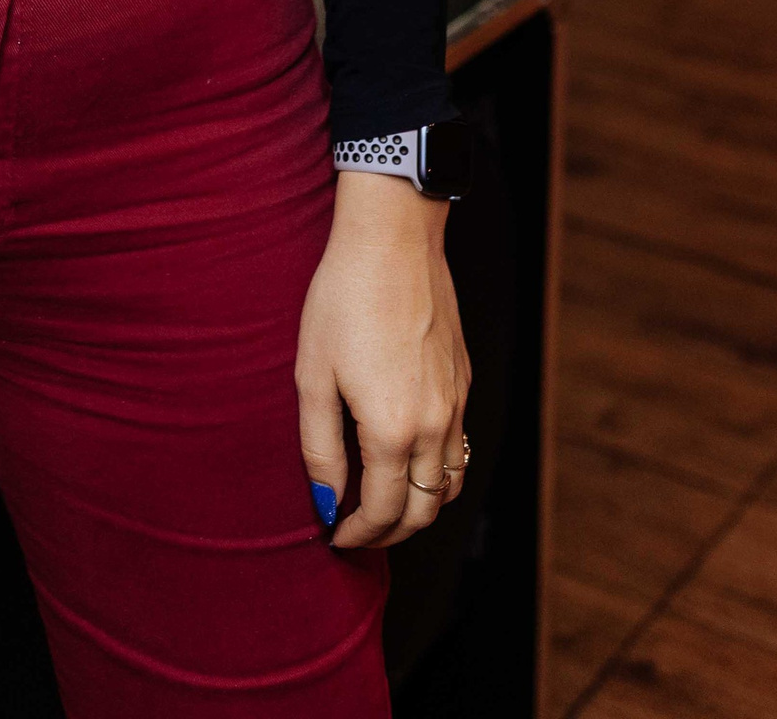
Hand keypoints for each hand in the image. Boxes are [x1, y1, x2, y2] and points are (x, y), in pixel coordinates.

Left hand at [295, 169, 470, 548]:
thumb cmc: (342, 300)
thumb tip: (325, 502)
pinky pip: (460, 445)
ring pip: (451, 483)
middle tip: (356, 530)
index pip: (382, 511)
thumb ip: (319, 448)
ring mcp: (456, 402)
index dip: (357, 534)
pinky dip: (438, 470)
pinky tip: (407, 455)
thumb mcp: (313, 375)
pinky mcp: (463, 379)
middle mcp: (435, 425)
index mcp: (393, 430)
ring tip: (383, 503)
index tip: (334, 536)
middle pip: (424, 510)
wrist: (392, 239)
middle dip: (389, 532)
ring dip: (420, 506)